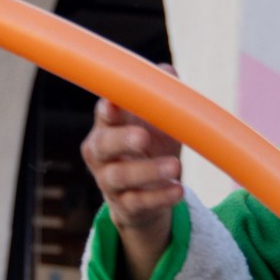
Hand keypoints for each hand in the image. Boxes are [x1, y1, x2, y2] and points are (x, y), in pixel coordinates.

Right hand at [80, 96, 183, 279]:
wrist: (146, 197)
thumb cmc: (150, 150)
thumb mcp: (157, 123)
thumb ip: (160, 97)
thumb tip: (167, 72)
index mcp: (107, 127)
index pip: (103, 115)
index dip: (107, 109)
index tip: (114, 103)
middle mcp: (101, 155)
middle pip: (103, 146)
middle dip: (122, 140)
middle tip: (144, 138)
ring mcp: (109, 182)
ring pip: (120, 177)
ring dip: (148, 171)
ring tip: (176, 166)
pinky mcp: (125, 207)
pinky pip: (139, 203)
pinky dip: (159, 197)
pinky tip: (178, 191)